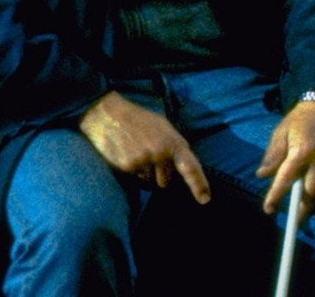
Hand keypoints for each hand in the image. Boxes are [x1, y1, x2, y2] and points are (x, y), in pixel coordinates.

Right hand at [79, 91, 210, 203]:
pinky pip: (134, 179)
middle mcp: (161, 153)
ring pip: (149, 182)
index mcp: (174, 142)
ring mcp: (144, 160)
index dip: (199, 185)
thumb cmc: (139, 120)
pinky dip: (131, 172)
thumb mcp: (164, 127)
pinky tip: (125, 155)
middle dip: (159, 174)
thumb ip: (175, 146)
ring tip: (135, 153)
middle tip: (147, 155)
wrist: (109, 114)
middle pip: (166, 181)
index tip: (205, 199)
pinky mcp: (128, 167)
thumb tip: (184, 166)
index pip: (191, 167)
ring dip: (144, 174)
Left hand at [256, 100, 314, 220]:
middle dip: (302, 209)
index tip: (268, 209)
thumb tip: (261, 175)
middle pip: (312, 192)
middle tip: (294, 221)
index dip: (276, 195)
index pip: (287, 178)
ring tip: (307, 215)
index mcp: (302, 150)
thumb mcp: (281, 132)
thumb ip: (273, 155)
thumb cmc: (300, 121)